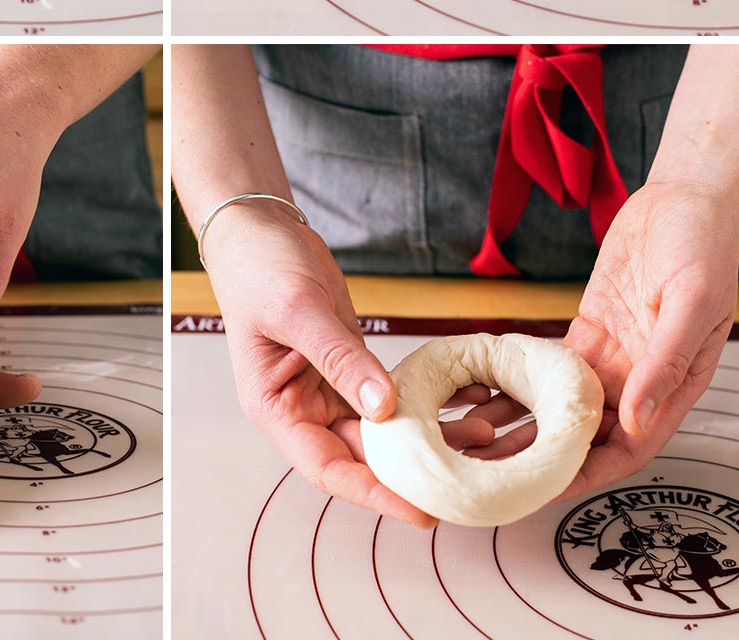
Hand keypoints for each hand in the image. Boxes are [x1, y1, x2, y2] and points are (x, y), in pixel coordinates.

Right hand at [207, 200, 495, 524]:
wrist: (259, 229)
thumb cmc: (258, 269)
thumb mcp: (297, 310)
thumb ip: (339, 357)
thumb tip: (383, 405)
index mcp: (276, 408)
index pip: (326, 465)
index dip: (372, 491)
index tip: (418, 509)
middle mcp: (302, 407)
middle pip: (360, 455)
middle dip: (411, 469)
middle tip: (465, 479)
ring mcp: (328, 386)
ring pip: (382, 429)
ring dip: (426, 436)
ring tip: (480, 438)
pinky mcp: (350, 364)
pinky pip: (390, 394)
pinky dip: (423, 401)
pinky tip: (463, 400)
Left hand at [457, 180, 737, 498]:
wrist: (684, 202)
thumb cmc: (703, 251)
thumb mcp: (691, 306)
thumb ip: (663, 364)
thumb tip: (635, 421)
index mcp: (672, 385)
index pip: (626, 448)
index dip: (587, 473)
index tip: (543, 490)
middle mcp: (637, 379)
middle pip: (584, 433)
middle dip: (540, 456)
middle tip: (488, 471)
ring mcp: (610, 354)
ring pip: (559, 402)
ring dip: (521, 422)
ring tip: (473, 438)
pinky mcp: (588, 328)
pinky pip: (548, 363)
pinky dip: (518, 377)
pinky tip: (482, 387)